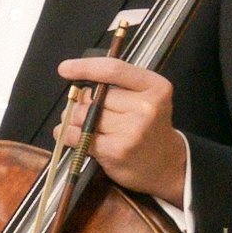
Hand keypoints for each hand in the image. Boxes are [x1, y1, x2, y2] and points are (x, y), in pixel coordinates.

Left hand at [64, 51, 193, 209]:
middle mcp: (146, 107)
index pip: (113, 70)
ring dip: (74, 120)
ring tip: (89, 128)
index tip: (65, 68)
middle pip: (93, 96)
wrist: (167, 164)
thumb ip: (116, 86)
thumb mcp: (145, 98)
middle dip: (83, 103)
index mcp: (155, 87)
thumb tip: (77, 90)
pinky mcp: (116, 150)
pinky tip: (76, 137)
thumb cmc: (149, 127)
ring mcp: (132, 130)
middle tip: (93, 115)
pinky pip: (76, 135)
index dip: (85, 67)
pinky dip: (68, 135)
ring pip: (82, 115)